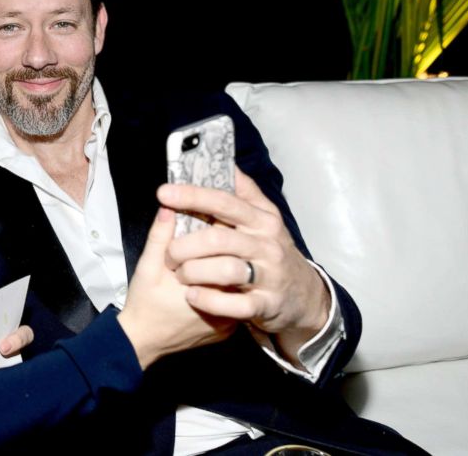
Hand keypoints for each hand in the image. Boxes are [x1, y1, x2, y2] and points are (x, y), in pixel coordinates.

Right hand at [117, 206, 235, 369]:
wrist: (144, 343)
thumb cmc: (144, 304)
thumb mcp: (147, 268)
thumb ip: (159, 237)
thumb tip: (169, 207)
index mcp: (209, 283)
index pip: (225, 246)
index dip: (218, 226)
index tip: (210, 215)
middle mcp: (227, 301)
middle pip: (237, 262)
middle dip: (225, 245)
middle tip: (213, 233)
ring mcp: (232, 319)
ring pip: (238, 282)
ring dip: (227, 265)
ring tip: (214, 257)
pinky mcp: (229, 327)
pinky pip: (232, 299)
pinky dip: (224, 287)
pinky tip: (211, 279)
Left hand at [159, 169, 330, 362]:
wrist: (304, 295)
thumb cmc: (271, 250)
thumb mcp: (265, 219)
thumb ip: (245, 192)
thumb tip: (227, 162)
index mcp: (263, 219)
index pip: (224, 201)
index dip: (192, 196)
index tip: (163, 192)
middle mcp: (267, 244)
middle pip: (218, 239)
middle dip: (184, 246)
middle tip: (169, 254)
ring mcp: (269, 276)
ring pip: (224, 270)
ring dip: (193, 273)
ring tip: (181, 275)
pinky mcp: (266, 304)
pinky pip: (233, 305)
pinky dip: (208, 300)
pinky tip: (193, 295)